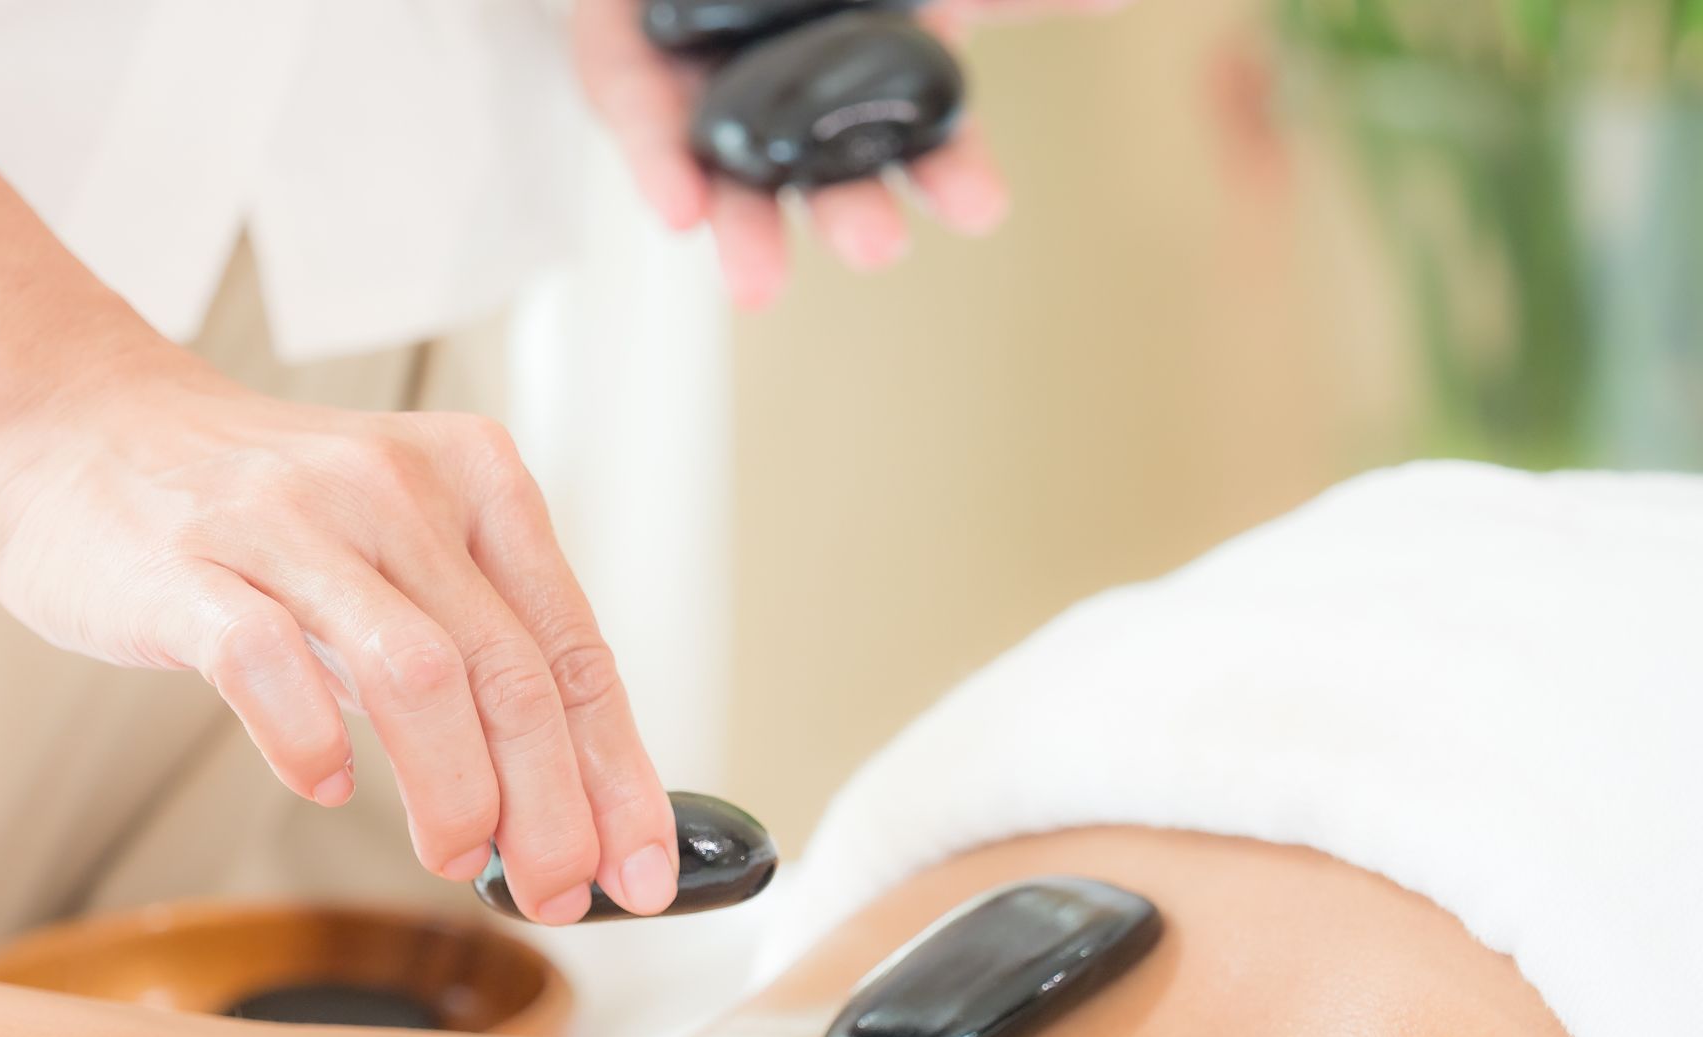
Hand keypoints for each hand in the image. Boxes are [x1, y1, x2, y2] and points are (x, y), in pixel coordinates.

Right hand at [0, 360, 679, 925]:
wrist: (81, 427)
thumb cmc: (265, 521)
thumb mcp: (402, 560)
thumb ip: (478, 660)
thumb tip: (567, 810)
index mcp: (478, 481)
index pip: (575, 649)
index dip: (618, 774)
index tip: (644, 870)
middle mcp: (396, 486)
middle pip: (509, 673)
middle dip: (553, 807)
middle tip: (562, 891)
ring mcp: (289, 519)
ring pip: (416, 672)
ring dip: (455, 790)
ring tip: (460, 857)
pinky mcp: (187, 563)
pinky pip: (267, 664)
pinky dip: (308, 743)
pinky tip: (327, 786)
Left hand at [574, 0, 1122, 307]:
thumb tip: (1132, 1)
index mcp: (869, 93)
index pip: (924, 148)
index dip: (951, 177)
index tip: (984, 208)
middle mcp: (796, 120)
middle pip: (830, 182)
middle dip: (852, 216)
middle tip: (877, 249)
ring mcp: (711, 109)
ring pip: (736, 183)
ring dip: (752, 235)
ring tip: (760, 284)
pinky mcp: (629, 84)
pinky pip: (643, 130)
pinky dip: (663, 170)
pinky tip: (679, 214)